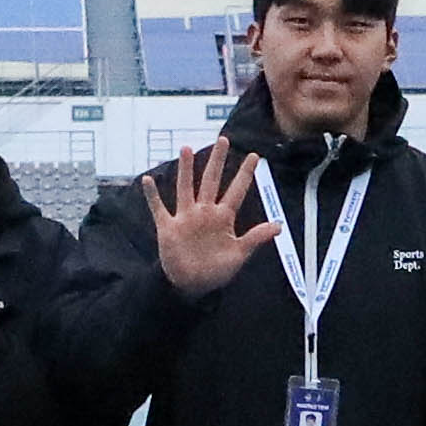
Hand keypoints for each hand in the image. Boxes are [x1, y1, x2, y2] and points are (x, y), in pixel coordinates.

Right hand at [146, 143, 261, 296]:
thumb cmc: (216, 271)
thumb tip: (278, 225)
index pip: (236, 191)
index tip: (254, 156)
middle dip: (217, 161)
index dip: (245, 174)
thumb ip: (255, 238)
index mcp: (223, 218)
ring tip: (186, 149)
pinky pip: (159, 208)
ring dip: (185, 169)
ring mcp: (186, 218)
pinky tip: (147, 180)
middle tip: (223, 140)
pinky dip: (152, 195)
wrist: (192, 285)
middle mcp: (204, 212)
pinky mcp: (168, 227)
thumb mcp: (239, 255)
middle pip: (211, 181)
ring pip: (186, 187)